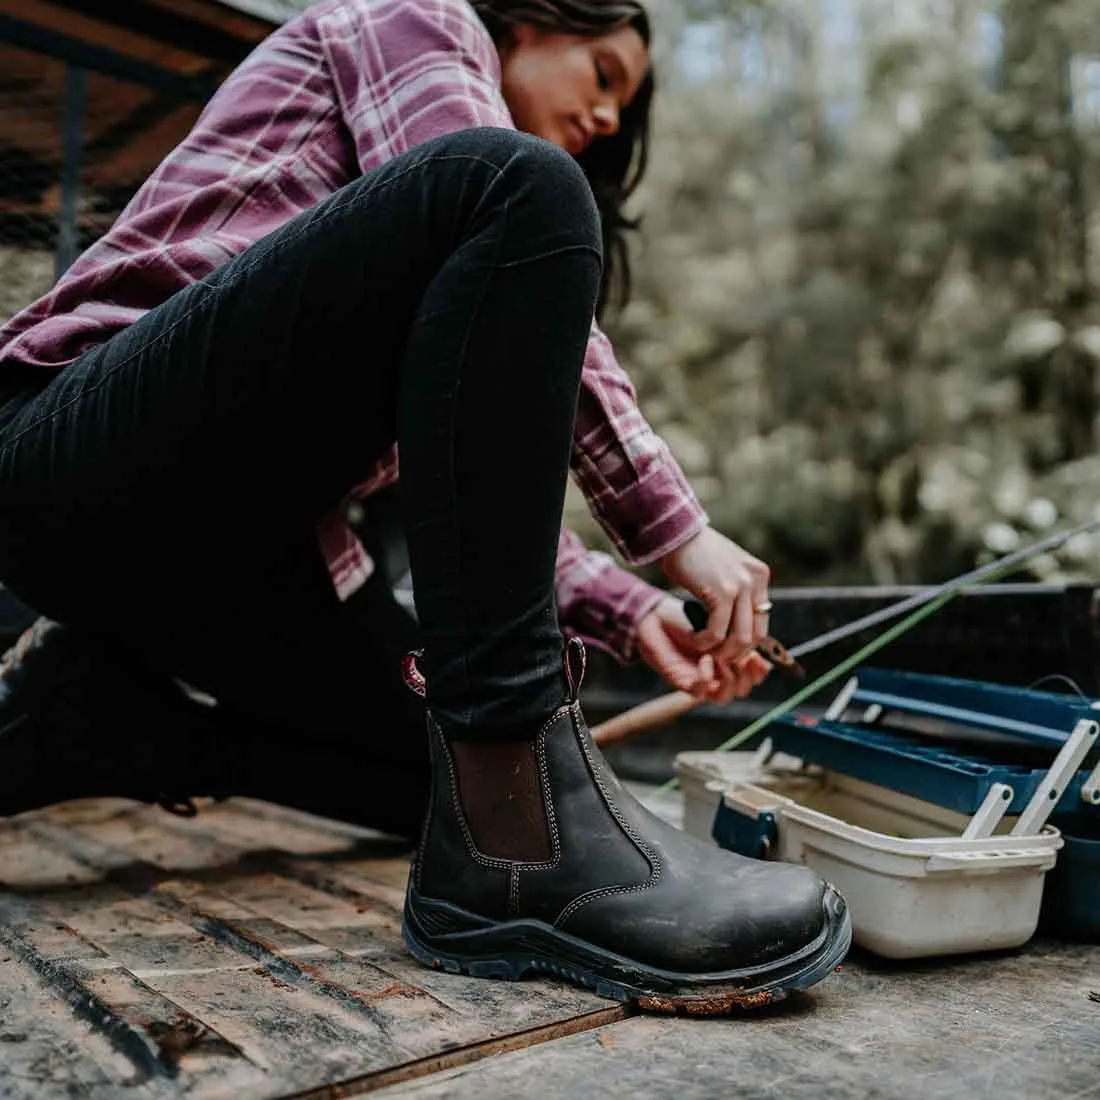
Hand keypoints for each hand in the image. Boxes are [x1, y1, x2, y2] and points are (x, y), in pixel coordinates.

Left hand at [637, 596, 770, 702]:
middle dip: (747, 677)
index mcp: (729, 659)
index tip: (759, 657)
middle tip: (743, 660)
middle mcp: (717, 673)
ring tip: (723, 659)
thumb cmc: (687, 618)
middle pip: (742, 690)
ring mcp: (700, 679)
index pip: (753, 677)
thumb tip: (761, 651)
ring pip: (723, 697)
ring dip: (729, 681)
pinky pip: (700, 692)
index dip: (759, 672)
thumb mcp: (719, 624)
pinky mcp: (682, 681)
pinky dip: (707, 677)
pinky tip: (705, 659)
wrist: (657, 616)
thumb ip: (738, 639)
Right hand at [659, 526, 771, 662]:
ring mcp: (741, 586)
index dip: (745, 643)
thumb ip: (736, 591)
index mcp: (759, 576)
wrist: (676, 533)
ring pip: (739, 639)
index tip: (726, 649)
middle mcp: (755, 580)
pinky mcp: (722, 592)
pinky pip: (716, 632)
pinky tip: (694, 637)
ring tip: (704, 648)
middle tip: (715, 656)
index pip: (762, 623)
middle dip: (734, 653)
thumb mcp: (725, 570)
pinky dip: (704, 642)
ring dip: (720, 652)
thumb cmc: (694, 554)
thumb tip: (736, 622)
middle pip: (755, 636)